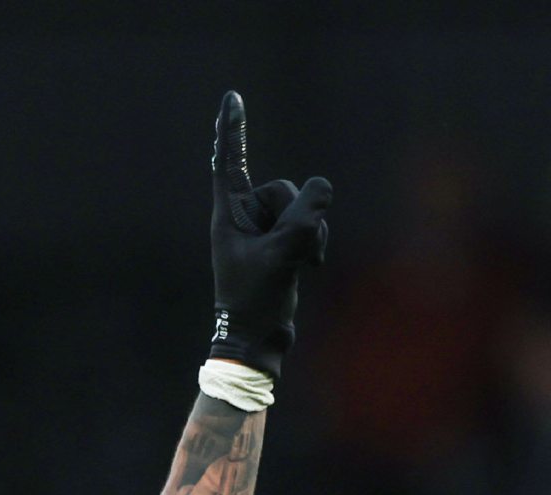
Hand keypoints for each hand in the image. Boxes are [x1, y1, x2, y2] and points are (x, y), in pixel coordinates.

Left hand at [209, 90, 331, 379]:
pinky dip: (314, 244)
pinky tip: (308, 268)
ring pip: (303, 208)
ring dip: (309, 234)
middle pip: (284, 189)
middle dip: (296, 216)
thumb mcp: (283, 252)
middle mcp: (245, 217)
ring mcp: (265, 230)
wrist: (258, 341)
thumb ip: (306, 214)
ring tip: (297, 265)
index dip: (232, 130)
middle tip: (287, 252)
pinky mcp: (282, 244)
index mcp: (229, 215)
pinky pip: (310, 225)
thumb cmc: (256, 301)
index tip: (232, 97)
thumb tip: (322, 188)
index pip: (229, 163)